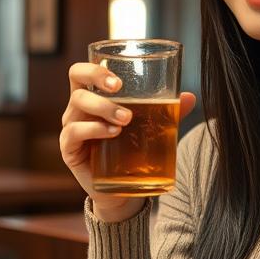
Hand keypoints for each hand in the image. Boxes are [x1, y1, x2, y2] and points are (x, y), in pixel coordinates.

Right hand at [60, 61, 196, 222]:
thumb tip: (190, 97)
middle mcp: (78, 109)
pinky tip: (113, 133)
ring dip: (103, 107)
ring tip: (126, 119)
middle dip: (97, 79)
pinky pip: (74, 132)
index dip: (94, 68)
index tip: (118, 78)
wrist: (123, 191)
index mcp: (93, 97)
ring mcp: (71, 127)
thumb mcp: (150, 129)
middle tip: (120, 89)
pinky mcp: (69, 149)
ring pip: (78, 105)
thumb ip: (167, 113)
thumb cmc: (133, 152)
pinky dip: (93, 130)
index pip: (82, 72)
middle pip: (76, 80)